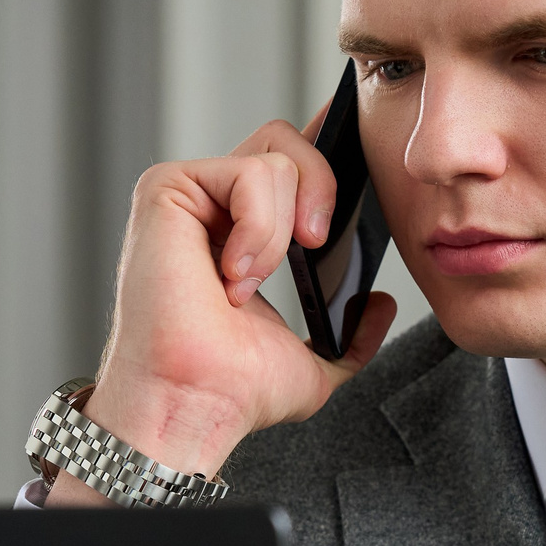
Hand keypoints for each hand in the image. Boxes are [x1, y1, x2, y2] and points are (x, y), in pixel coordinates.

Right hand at [57, 113, 398, 494]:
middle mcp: (212, 209)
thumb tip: (378, 303)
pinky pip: (249, 172)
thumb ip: (352, 336)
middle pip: (285, 141)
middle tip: (317, 243)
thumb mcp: (316, 364)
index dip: (328, 152)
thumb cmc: (235, 392)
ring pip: (275, 159)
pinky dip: (259, 228)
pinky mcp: (167, 189)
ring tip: (249, 284)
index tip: (363, 160)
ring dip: (281, 231)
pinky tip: (233, 275)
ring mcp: (187, 196)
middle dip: (322, 184)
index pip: (290, 167)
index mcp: (242, 236)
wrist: (198, 404)